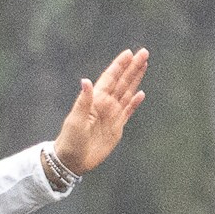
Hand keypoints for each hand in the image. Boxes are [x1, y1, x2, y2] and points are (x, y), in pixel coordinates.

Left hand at [51, 47, 147, 174]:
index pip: (110, 78)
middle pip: (122, 82)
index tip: (129, 53)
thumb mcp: (76, 120)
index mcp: (95, 100)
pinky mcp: (116, 127)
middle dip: (132, 67)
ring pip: (127, 93)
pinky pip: (128, 111)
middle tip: (144, 52)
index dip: (119, 65)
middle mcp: (104, 105)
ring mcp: (111, 115)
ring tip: (144, 65)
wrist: (73, 161)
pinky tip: (141, 94)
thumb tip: (86, 80)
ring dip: (136, 79)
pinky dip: (135, 102)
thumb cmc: (70, 140)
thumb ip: (83, 101)